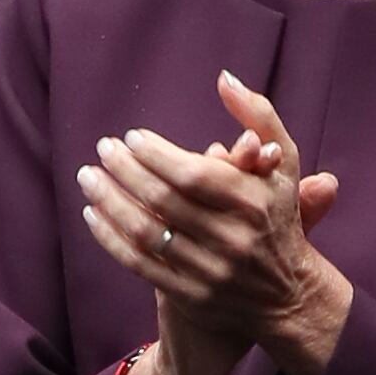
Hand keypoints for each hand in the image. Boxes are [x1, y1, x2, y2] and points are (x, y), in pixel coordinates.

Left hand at [78, 70, 352, 374]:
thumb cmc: (278, 217)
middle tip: (103, 149)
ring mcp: (209, 270)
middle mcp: (234, 239)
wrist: (286, 294)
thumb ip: (260, 118)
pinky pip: (138, 264)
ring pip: (145, 231)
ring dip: (109, 201)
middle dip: (125, 171)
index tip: (132, 137)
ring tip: (88, 177)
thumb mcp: (284, 166)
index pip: (195, 175)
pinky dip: (109, 238)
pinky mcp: (188, 295)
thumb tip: (225, 79)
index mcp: (256, 203)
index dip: (157, 155)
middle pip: (164, 201)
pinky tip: (93, 214)